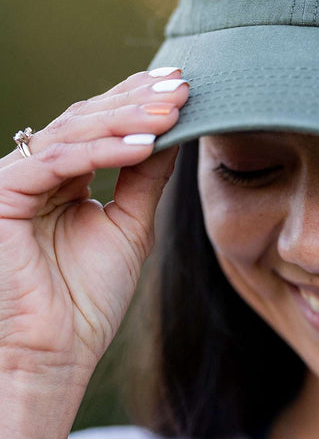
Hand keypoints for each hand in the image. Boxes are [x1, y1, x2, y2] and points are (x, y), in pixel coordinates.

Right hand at [0, 68, 188, 381]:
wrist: (55, 355)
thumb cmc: (88, 297)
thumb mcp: (131, 223)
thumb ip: (146, 176)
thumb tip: (176, 131)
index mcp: (63, 177)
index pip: (100, 124)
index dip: (138, 99)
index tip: (180, 83)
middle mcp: (36, 173)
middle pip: (87, 119)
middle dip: (137, 100)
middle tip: (181, 87)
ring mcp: (15, 181)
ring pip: (73, 132)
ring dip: (127, 118)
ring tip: (172, 111)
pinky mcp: (1, 196)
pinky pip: (58, 162)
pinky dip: (103, 151)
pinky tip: (145, 145)